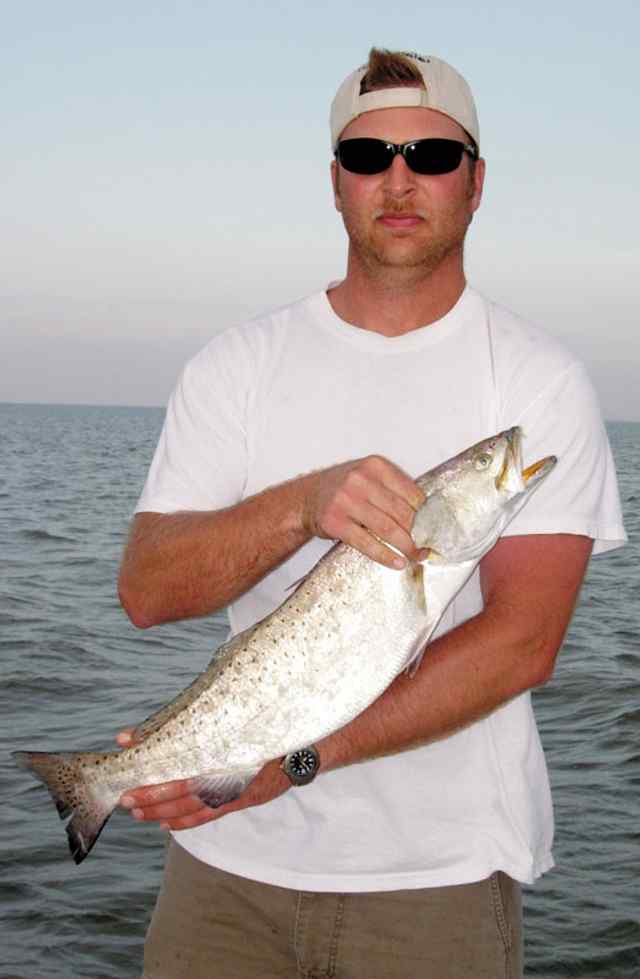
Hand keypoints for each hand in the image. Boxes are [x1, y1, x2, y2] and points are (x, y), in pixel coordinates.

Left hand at [116, 729, 289, 830]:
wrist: (304, 744)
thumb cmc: (267, 725)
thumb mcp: (237, 718)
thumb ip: (204, 720)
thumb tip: (170, 716)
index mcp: (225, 754)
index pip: (184, 769)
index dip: (156, 771)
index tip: (132, 759)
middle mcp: (228, 776)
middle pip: (182, 792)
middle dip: (151, 795)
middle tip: (126, 796)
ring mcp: (235, 790)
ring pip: (191, 808)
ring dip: (162, 811)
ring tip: (138, 812)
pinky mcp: (242, 799)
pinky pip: (208, 815)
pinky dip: (185, 822)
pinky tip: (166, 824)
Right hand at [302, 455, 425, 569]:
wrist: (307, 498)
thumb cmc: (344, 489)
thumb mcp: (368, 478)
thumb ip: (393, 491)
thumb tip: (425, 518)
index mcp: (375, 466)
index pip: (411, 493)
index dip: (426, 515)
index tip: (433, 529)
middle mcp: (360, 479)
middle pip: (401, 512)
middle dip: (418, 534)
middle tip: (426, 548)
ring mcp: (346, 500)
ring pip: (387, 528)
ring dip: (405, 547)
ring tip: (416, 557)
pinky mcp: (335, 522)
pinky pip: (367, 543)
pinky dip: (385, 555)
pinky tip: (397, 563)